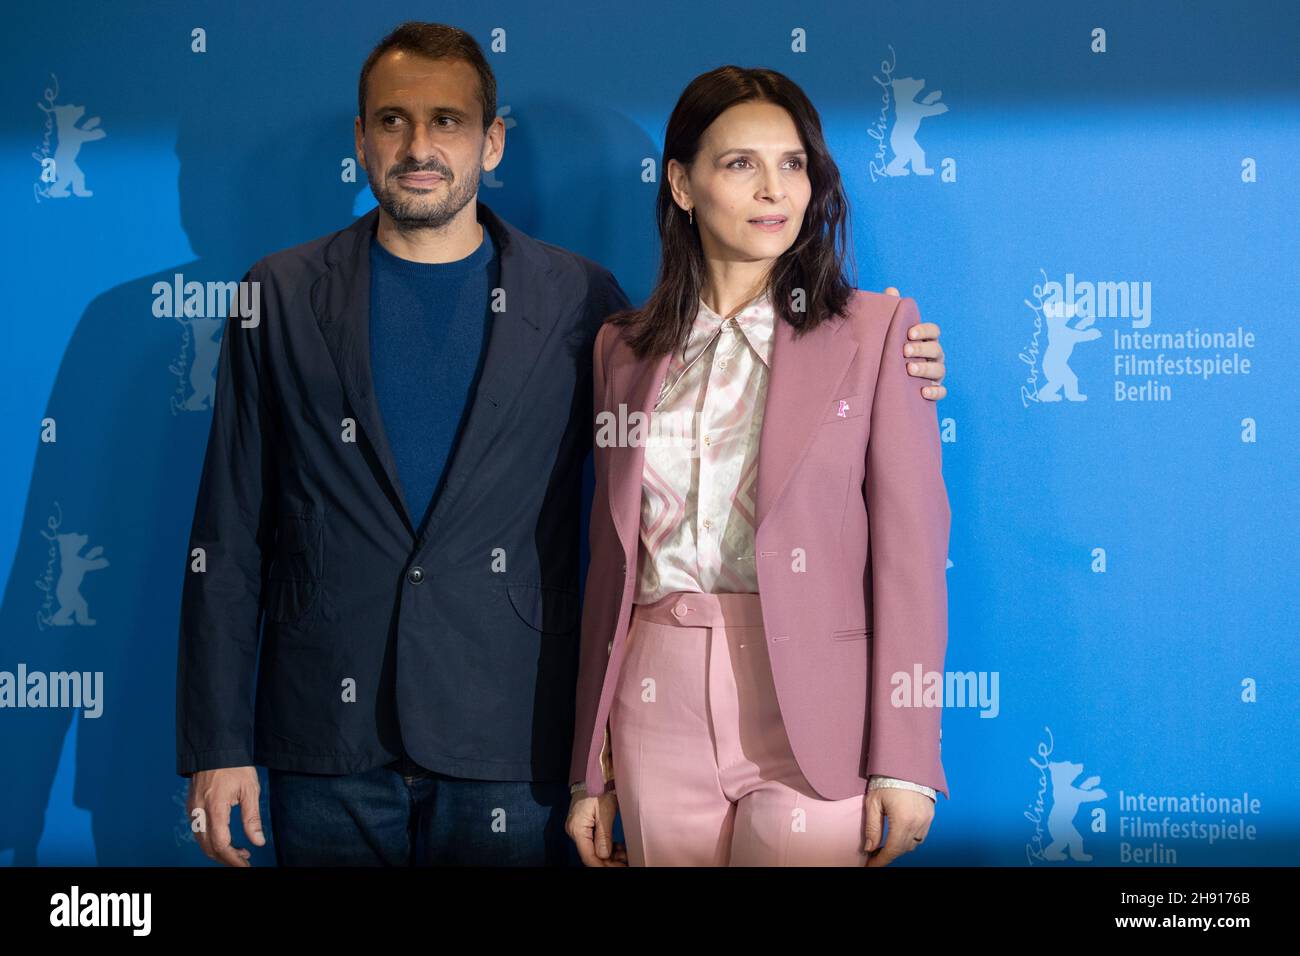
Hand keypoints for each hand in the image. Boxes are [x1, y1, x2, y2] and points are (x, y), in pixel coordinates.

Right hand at [186, 766, 265, 866]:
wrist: (215, 749)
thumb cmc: (235, 766)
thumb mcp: (250, 790)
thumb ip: (252, 818)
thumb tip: (258, 842)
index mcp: (215, 807)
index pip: (221, 844)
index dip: (233, 859)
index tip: (246, 865)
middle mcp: (199, 812)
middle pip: (209, 847)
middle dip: (227, 859)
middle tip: (245, 861)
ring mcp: (193, 810)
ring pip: (202, 842)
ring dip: (219, 852)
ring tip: (241, 852)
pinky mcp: (192, 808)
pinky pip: (199, 832)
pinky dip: (211, 841)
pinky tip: (227, 840)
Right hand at [565, 789, 627, 865]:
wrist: (592, 773)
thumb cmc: (599, 788)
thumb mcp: (605, 811)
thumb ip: (604, 836)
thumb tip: (604, 856)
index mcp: (577, 829)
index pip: (588, 856)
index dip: (602, 866)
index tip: (617, 868)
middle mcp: (573, 831)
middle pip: (590, 854)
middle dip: (607, 861)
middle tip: (625, 862)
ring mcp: (577, 828)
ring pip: (592, 849)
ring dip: (608, 855)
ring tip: (624, 855)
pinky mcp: (582, 825)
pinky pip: (592, 841)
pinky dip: (605, 846)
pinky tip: (618, 848)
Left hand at [862, 785, 933, 866]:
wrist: (906, 763)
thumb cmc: (887, 780)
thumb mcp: (873, 802)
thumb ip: (872, 827)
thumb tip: (869, 848)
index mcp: (902, 820)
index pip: (892, 850)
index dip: (881, 861)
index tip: (871, 865)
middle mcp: (917, 823)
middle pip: (903, 849)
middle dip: (889, 855)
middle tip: (875, 855)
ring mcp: (926, 820)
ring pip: (913, 844)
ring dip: (900, 847)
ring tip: (886, 845)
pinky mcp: (930, 815)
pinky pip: (921, 835)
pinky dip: (910, 839)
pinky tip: (899, 835)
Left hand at [883, 286, 945, 400]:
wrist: (885, 382)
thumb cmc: (890, 352)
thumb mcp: (889, 333)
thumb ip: (892, 312)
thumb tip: (891, 290)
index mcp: (925, 339)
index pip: (933, 330)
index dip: (924, 330)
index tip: (909, 333)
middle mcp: (933, 355)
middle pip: (937, 349)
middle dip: (922, 349)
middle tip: (905, 351)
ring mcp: (935, 374)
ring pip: (939, 370)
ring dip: (926, 369)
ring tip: (910, 369)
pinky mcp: (933, 390)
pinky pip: (941, 392)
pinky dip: (935, 391)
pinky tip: (923, 391)